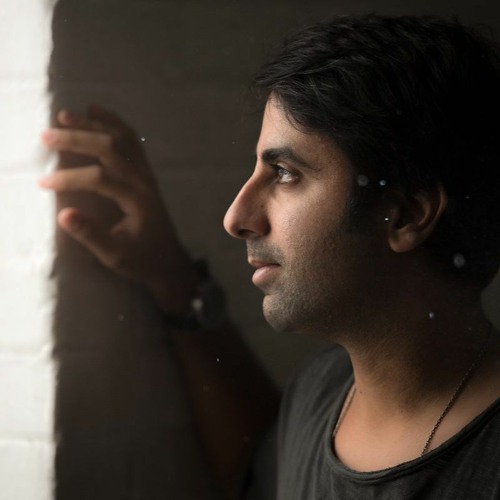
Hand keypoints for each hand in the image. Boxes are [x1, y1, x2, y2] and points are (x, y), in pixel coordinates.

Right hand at [39, 106, 196, 313]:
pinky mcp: (146, 173)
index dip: (70, 178)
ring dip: (94, 124)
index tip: (44, 182)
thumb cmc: (141, 260)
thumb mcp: (115, 256)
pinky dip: (114, 123)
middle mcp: (144, 181)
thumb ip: (91, 236)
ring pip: (123, 138)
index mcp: (137, 200)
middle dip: (77, 138)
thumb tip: (64, 214)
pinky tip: (96, 113)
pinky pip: (133, 142)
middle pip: (111, 148)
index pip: (100, 178)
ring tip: (66, 115)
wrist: (168, 261)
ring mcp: (147, 174)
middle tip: (47, 135)